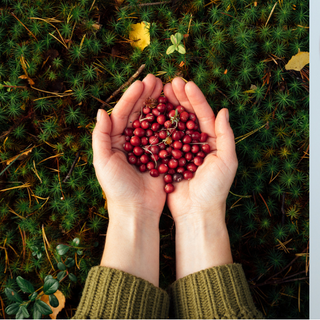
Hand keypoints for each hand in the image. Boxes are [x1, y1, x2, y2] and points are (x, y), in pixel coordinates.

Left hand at [92, 74, 164, 285]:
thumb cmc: (117, 189)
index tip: (144, 83)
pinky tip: (180, 111)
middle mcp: (131, 141)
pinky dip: (173, 122)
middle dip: (148, 96)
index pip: (123, 113)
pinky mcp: (162, 156)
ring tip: (169, 89)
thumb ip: (101, 137)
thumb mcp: (103, 162)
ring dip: (161, 105)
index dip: (133, 97)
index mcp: (115, 140)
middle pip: (140, 113)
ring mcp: (148, 147)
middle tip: (157, 79)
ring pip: (155, 120)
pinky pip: (168, 135)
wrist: (137, 211)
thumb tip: (101, 112)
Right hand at [163, 78, 236, 277]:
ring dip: (166, 107)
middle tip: (169, 82)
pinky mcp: (167, 160)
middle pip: (187, 115)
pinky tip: (147, 113)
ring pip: (172, 124)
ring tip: (158, 92)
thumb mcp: (226, 161)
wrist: (197, 214)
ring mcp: (180, 151)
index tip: (185, 83)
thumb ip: (226, 135)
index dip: (195, 98)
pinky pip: (160, 139)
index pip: (204, 114)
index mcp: (213, 141)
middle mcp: (197, 143)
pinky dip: (155, 126)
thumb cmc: (215, 189)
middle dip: (179, 98)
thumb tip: (224, 110)